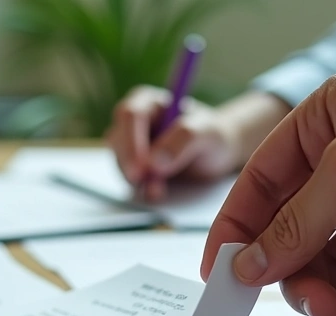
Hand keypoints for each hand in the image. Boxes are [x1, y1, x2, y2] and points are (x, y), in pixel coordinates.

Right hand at [107, 87, 289, 200]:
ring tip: (157, 191)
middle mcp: (135, 122)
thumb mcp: (207, 132)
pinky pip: (128, 178)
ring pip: (119, 160)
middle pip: (118, 138)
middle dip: (127, 162)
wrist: (217, 154)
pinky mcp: (134, 167)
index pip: (130, 115)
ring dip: (134, 178)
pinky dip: (140, 188)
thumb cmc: (213, 136)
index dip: (132, 139)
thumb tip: (154, 163)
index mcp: (148, 102)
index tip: (141, 165)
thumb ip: (184, 139)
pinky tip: (155, 193)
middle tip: (140, 181)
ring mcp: (131, 146)